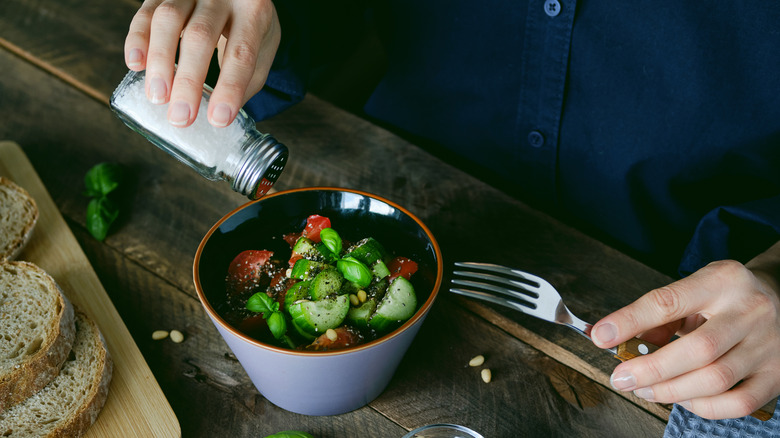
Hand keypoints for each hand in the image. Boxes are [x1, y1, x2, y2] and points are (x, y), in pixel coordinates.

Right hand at [124, 0, 280, 126]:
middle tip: (180, 117)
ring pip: (169, 20)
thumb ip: (247, 78)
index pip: (241, 52)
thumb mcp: (263, 49)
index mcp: (254, 11)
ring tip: (157, 96)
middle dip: (188, 81)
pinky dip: (138, 38)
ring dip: (159, 62)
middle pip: (200, 36)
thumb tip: (219, 115)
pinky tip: (135, 64)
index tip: (218, 120)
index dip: (229, 88)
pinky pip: (146, 11)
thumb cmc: (250, 26)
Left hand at [591, 259, 779, 418]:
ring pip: (716, 379)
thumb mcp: (695, 289)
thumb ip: (662, 315)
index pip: (668, 302)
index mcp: (722, 282)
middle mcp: (749, 311)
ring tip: (646, 390)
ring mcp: (769, 346)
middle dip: (650, 369)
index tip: (601, 336)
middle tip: (621, 378)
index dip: (630, 321)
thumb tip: (626, 343)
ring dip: (671, 391)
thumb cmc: (728, 295)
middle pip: (697, 349)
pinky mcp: (778, 375)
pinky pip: (738, 403)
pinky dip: (703, 406)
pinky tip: (683, 399)